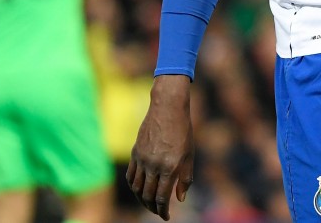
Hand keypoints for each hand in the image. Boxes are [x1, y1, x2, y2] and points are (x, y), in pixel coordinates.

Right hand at [127, 75, 193, 219]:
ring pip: (136, 188)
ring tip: (149, 203)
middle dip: (153, 208)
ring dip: (142, 200)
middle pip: (148, 196)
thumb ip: (185, 178)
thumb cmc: (183, 131)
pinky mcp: (135, 153)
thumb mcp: (189, 154)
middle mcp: (154, 165)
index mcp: (170, 167)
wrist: (167, 108)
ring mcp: (142, 159)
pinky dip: (134, 187)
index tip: (166, 217)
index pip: (162, 198)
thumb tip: (180, 198)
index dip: (163, 211)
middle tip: (159, 212)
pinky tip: (140, 189)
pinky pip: (130, 176)